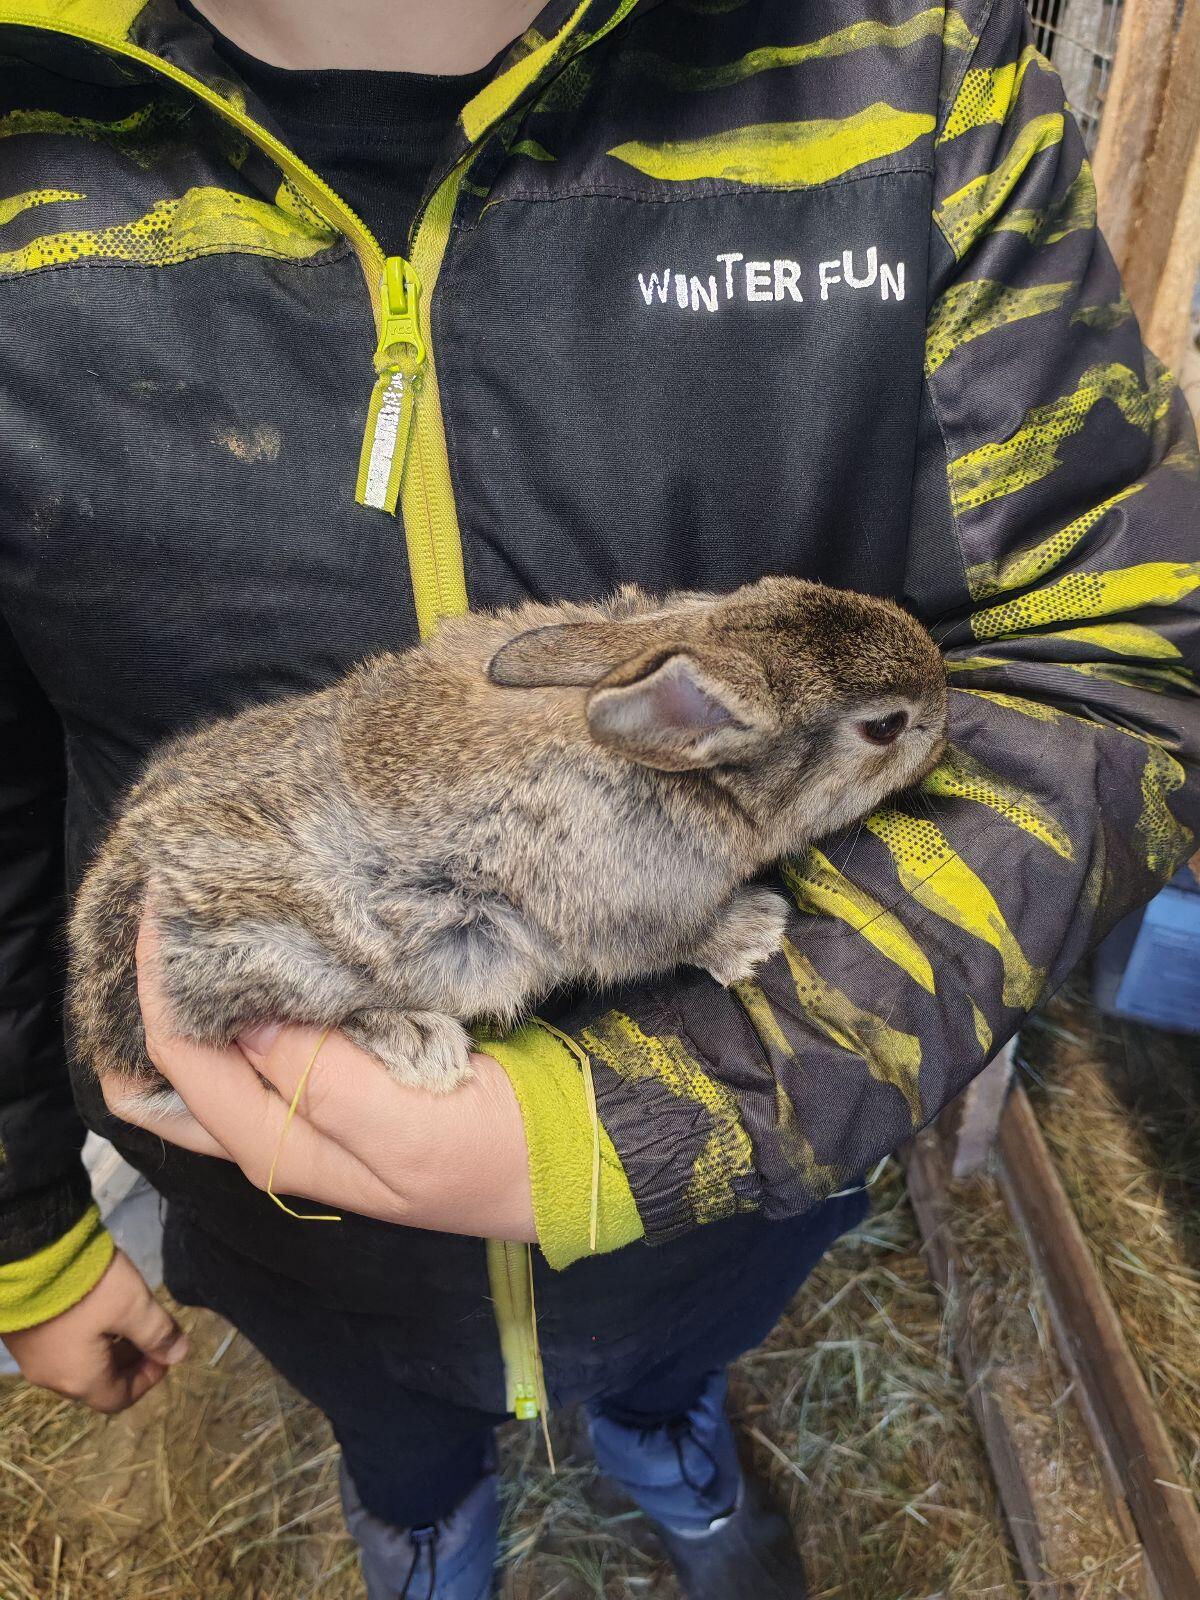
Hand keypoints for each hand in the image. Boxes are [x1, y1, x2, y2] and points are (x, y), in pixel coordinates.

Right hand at [4, 1250, 188, 1412]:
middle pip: (97, 1383)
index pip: (119, 1398)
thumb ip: (157, 1332)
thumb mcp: (132, 1305)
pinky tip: (96, 1310)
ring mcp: (32, 1357)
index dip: (148, 1379)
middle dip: (130, 1362)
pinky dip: (85, 1338)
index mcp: (79, 1379)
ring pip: (78, 1364)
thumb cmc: (85, 1287)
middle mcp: (51, 1377)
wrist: (26, 1255)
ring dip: (107, 1349)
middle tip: (150, 1333)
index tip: (165, 1351)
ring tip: (127, 1319)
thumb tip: (179, 1355)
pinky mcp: (22, 1335)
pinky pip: (61, 1348)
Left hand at [99, 919, 535, 1240]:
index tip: (163, 904)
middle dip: (158, 991)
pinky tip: (260, 940)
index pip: (182, 1062)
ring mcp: (309, 1098)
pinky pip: (276, 1026)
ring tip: (197, 910)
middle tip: (166, 902)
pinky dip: (257, 986)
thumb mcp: (405, 1129)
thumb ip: (321, 1080)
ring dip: (204, 986)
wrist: (565, 1157)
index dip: (158, 988)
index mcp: (276, 1146)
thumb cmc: (488, 1151)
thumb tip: (240, 1021)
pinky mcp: (346, 1068)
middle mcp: (277, 1124)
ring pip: (223, 1043)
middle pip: (179, 1063)